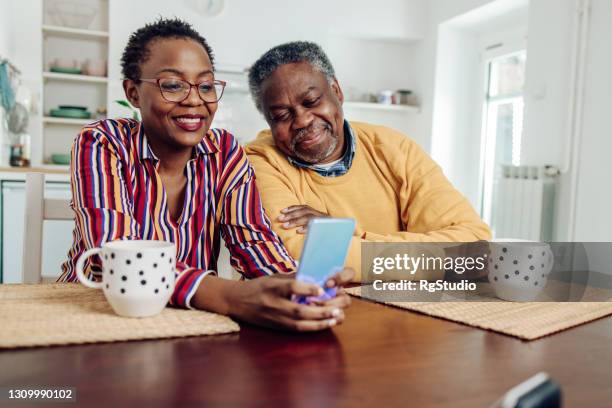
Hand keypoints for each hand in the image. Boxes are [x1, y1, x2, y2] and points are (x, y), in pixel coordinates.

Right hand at [224, 271, 352, 331]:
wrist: (236, 301)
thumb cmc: (257, 286)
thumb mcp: (272, 277)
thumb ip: (292, 278)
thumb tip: (314, 276)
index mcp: (272, 287)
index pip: (291, 287)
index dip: (307, 289)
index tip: (321, 288)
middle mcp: (273, 304)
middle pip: (298, 310)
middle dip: (319, 311)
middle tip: (336, 309)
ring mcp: (274, 318)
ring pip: (299, 324)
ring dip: (319, 322)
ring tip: (335, 319)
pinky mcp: (276, 327)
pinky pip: (296, 329)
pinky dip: (312, 328)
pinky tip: (324, 325)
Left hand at [277, 205, 327, 233]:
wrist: (345, 236)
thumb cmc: (329, 233)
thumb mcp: (318, 226)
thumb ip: (307, 224)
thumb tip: (292, 225)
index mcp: (318, 213)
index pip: (304, 207)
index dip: (293, 208)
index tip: (282, 211)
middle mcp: (321, 215)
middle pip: (304, 212)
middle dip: (291, 215)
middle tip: (280, 219)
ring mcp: (325, 221)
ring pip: (308, 218)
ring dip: (295, 221)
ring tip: (285, 226)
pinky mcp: (328, 228)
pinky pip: (317, 227)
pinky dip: (307, 228)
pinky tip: (298, 231)